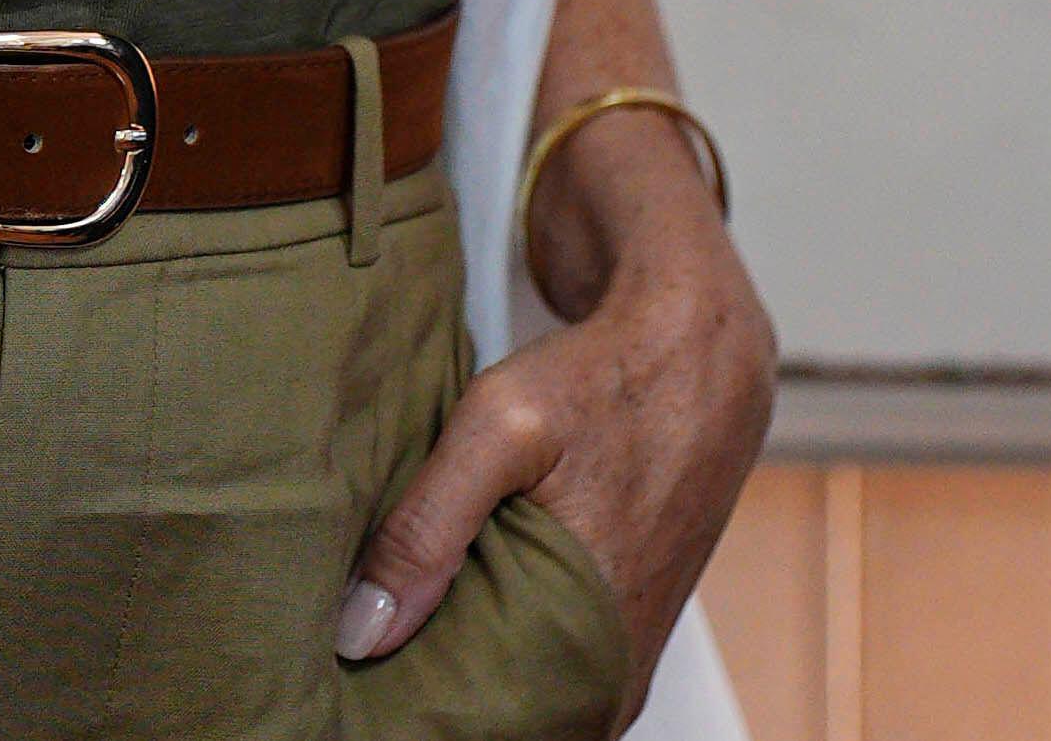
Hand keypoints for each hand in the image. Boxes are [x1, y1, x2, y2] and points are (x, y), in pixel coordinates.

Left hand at [335, 162, 774, 724]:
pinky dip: (491, 636)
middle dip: (432, 692)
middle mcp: (611, 676)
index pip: (485, 733)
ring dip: (459, 664)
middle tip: (354, 656)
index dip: (418, 715)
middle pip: (503, 723)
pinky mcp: (614, 621)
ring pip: (522, 692)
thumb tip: (361, 631)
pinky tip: (439, 600)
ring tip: (382, 627)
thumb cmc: (605, 383)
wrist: (697, 348)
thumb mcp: (500, 430)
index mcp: (589, 652)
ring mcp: (617, 653)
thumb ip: (428, 529)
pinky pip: (543, 658)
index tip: (353, 693)